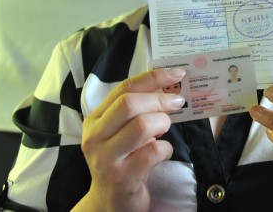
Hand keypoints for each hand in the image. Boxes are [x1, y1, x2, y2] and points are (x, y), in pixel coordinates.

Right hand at [73, 68, 186, 211]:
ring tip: (164, 130)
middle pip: (130, 104)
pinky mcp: (122, 178)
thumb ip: (137, 109)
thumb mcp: (121, 132)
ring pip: (142, 125)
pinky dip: (165, 149)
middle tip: (177, 103)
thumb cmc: (122, 160)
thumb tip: (169, 85)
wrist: (109, 203)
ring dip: (162, 123)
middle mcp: (95, 138)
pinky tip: (161, 153)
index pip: (124, 88)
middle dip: (160, 100)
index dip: (153, 77)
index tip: (176, 73)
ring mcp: (106, 159)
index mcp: (95, 120)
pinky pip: (153, 152)